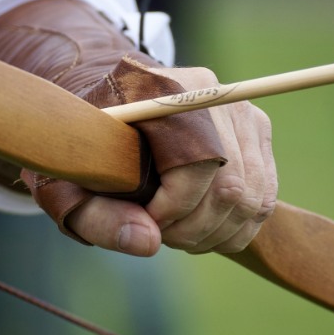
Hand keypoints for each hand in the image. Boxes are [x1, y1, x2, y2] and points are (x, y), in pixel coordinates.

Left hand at [66, 67, 277, 255]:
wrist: (108, 117)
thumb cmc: (86, 152)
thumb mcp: (69, 187)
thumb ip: (100, 217)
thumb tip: (149, 244)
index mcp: (160, 90)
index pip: (194, 166)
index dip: (173, 211)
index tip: (145, 221)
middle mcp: (208, 91)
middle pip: (231, 186)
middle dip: (195, 229)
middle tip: (161, 235)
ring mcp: (239, 109)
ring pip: (253, 197)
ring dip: (216, 233)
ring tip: (177, 233)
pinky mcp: (256, 128)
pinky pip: (264, 195)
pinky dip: (236, 227)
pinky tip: (201, 229)